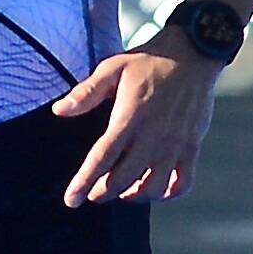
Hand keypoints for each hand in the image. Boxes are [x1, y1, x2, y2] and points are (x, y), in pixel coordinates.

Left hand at [51, 38, 218, 204]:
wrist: (194, 53)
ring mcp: (175, 144)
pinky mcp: (192, 146)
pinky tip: (155, 189)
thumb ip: (86, 92)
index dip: (84, 182)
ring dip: (133, 196)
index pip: (102, 158)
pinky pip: (182, 182)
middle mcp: (153, 136)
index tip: (71, 200)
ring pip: (153, 187)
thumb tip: (58, 110)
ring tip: (122, 192)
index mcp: (130, 117)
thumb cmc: (149, 60)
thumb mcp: (113, 68)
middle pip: (124, 179)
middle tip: (93, 192)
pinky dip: (167, 193)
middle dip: (103, 192)